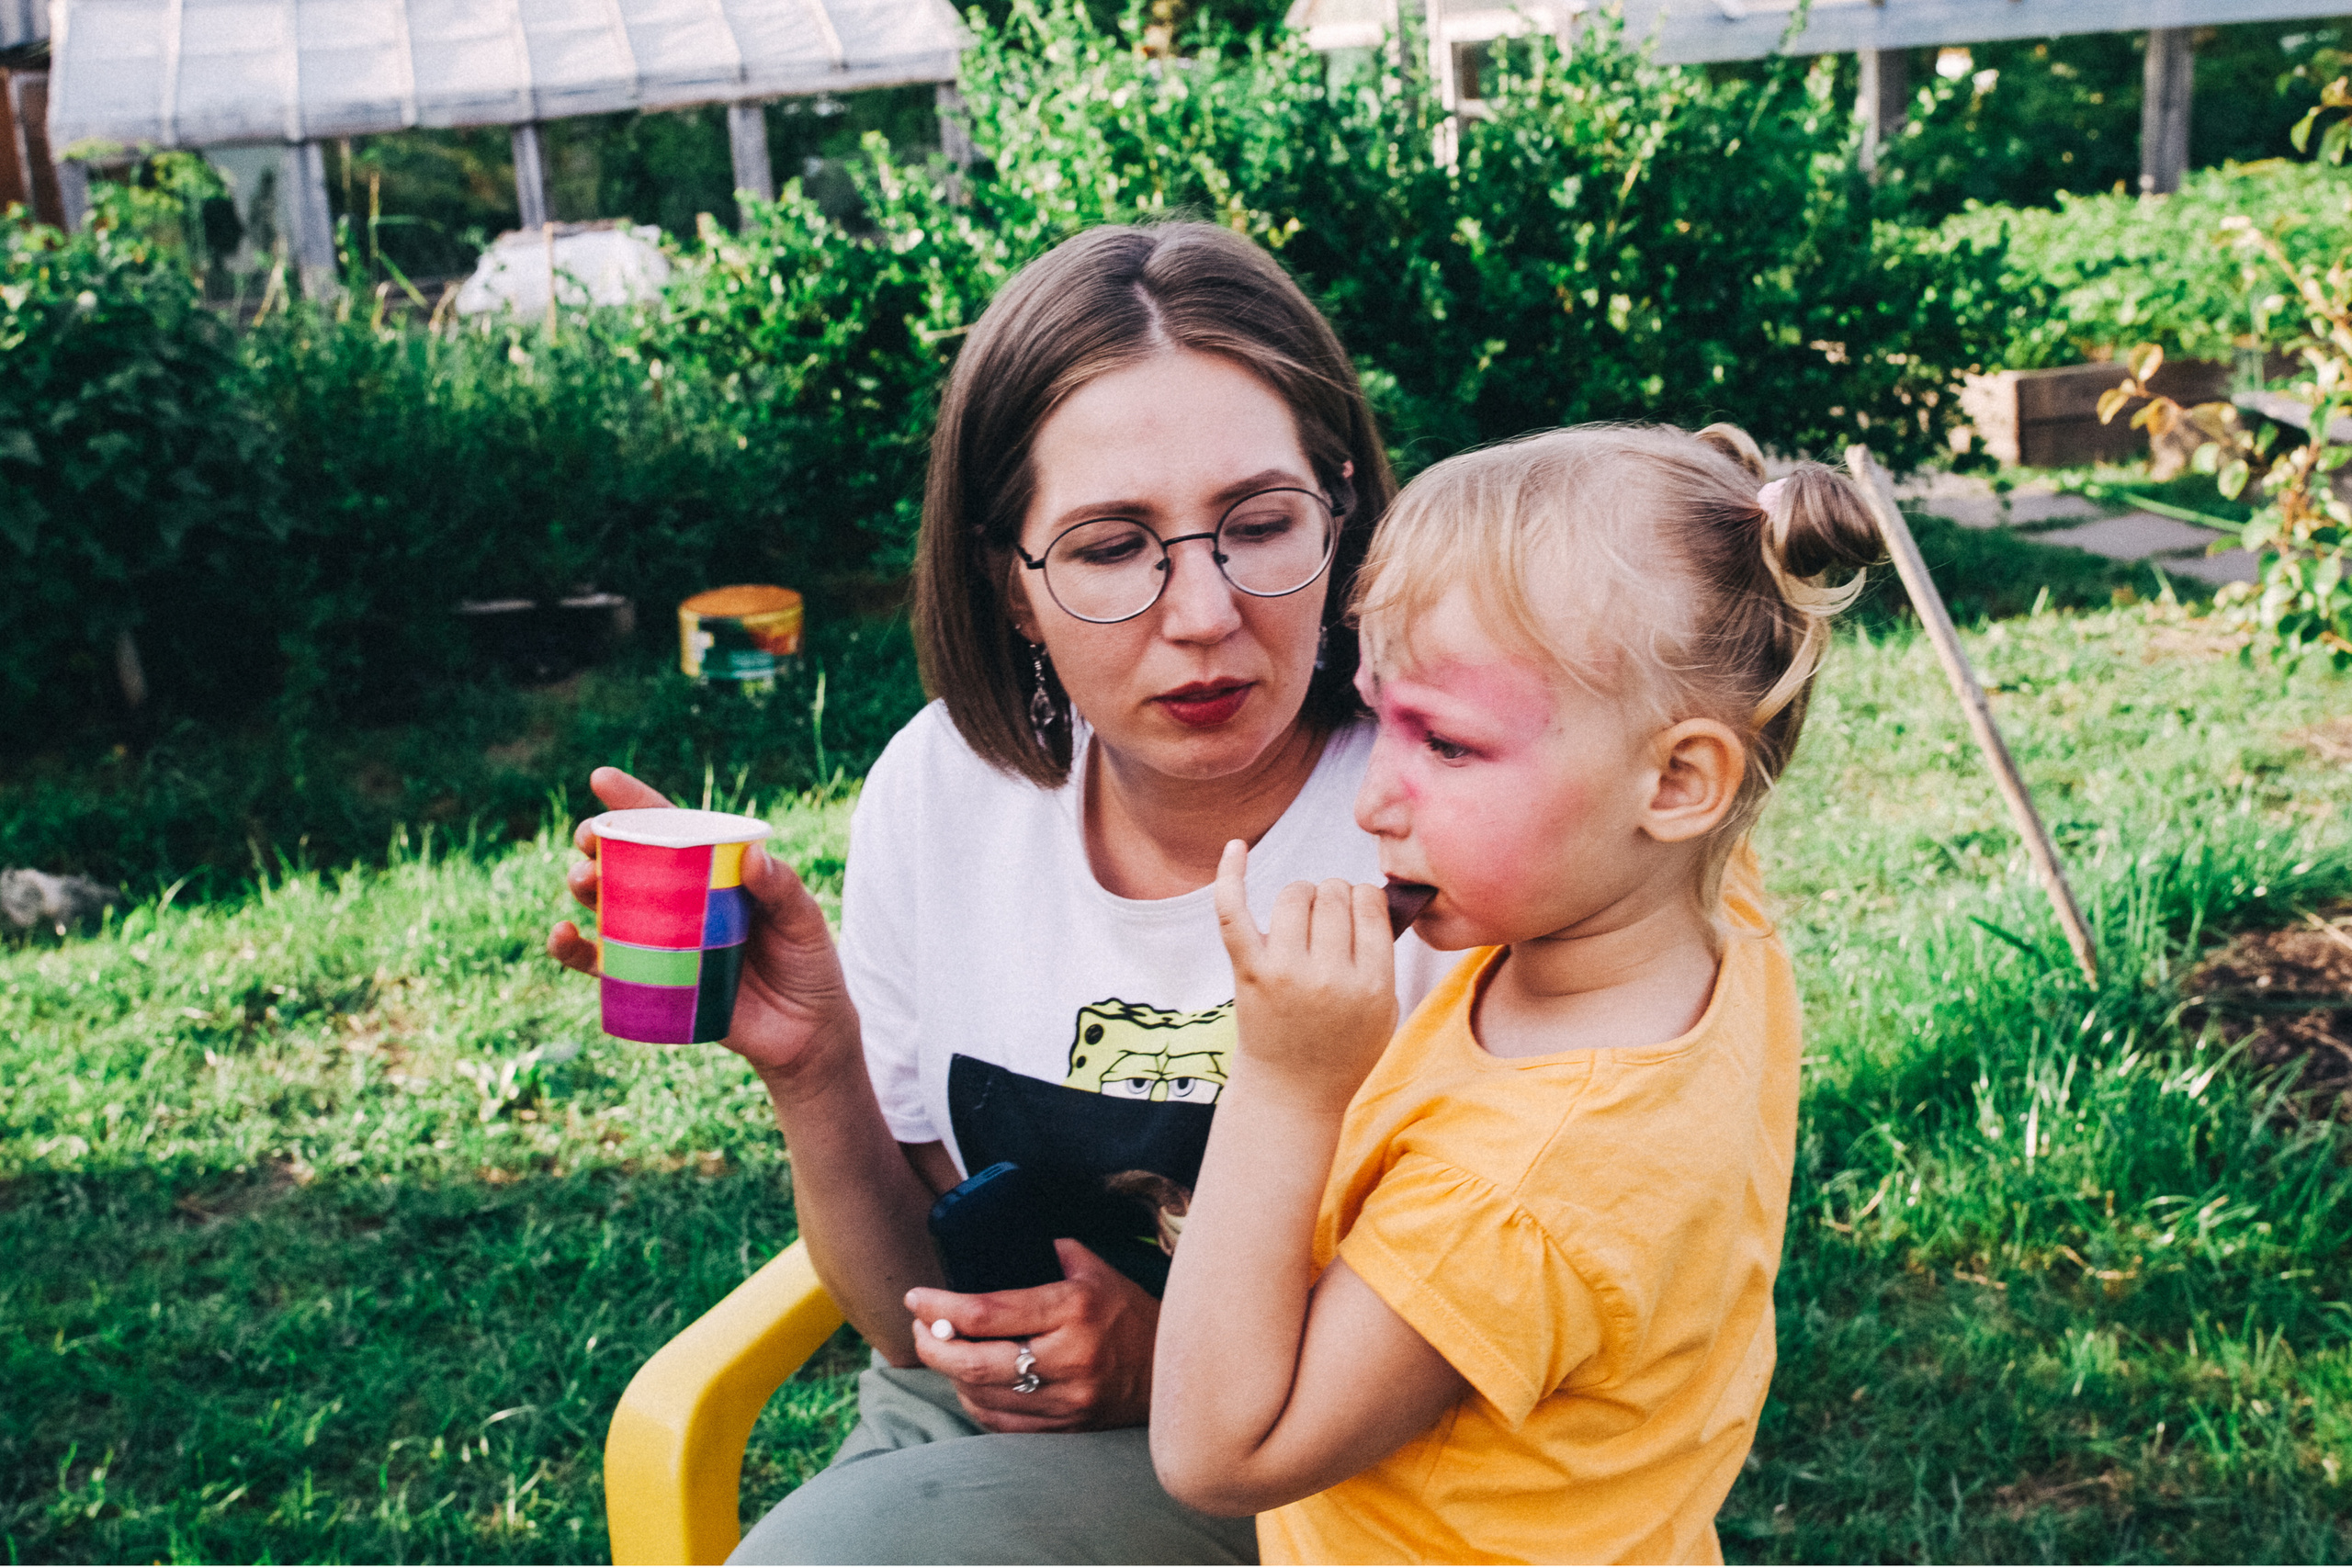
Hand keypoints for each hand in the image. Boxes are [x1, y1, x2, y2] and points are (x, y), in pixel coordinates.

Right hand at [546, 766, 857, 1084]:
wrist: (805, 1034)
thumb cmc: (808, 965)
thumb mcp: (804, 923)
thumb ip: (783, 890)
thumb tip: (752, 856)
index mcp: (713, 873)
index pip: (672, 829)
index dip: (634, 804)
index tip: (601, 779)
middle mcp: (680, 901)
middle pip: (627, 860)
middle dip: (598, 842)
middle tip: (588, 838)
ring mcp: (661, 941)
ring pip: (606, 905)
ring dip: (584, 887)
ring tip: (583, 881)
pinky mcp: (649, 984)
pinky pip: (601, 965)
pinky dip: (574, 950)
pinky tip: (561, 936)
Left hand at [903, 1240, 1157, 1432]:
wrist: (1174, 1371)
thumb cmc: (1127, 1311)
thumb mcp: (1093, 1269)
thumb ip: (1046, 1254)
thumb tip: (992, 1245)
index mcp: (1072, 1309)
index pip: (987, 1312)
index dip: (940, 1307)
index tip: (916, 1298)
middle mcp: (1069, 1359)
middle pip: (975, 1363)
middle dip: (932, 1347)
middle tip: (918, 1330)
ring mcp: (1068, 1401)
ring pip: (982, 1396)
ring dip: (949, 1375)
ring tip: (940, 1352)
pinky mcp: (1067, 1430)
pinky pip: (1001, 1423)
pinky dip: (975, 1401)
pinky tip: (969, 1381)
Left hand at [1213, 840, 1396, 1113]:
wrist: (1292, 1093)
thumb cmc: (1344, 1047)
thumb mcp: (1385, 1007)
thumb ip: (1382, 954)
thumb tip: (1372, 894)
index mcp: (1372, 983)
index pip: (1369, 903)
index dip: (1363, 900)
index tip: (1357, 917)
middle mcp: (1329, 975)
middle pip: (1334, 893)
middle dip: (1334, 898)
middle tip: (1328, 927)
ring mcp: (1285, 972)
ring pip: (1296, 893)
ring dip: (1302, 896)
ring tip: (1302, 920)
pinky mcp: (1247, 973)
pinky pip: (1234, 911)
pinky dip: (1231, 875)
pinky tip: (1236, 847)